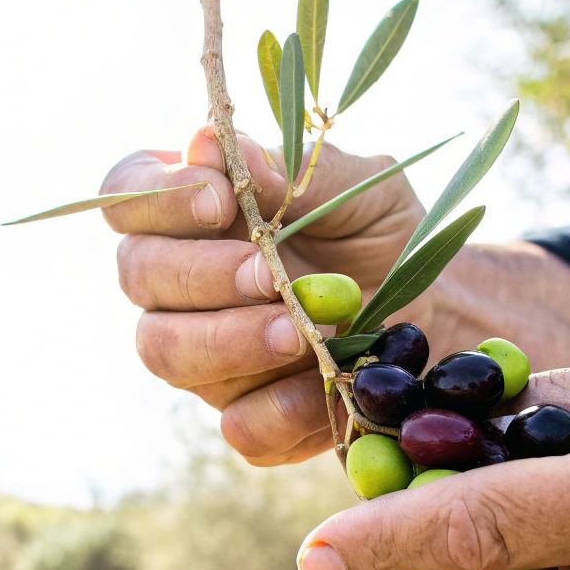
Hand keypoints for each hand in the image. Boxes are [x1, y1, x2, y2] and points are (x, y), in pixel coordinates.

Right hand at [100, 127, 569, 464]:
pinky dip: (281, 409)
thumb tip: (208, 144)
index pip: (126, 193)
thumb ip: (291, 169)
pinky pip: (237, 425)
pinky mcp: (247, 414)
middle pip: (137, 275)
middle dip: (199, 274)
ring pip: (165, 352)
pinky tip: (324, 385)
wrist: (443, 313)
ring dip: (228, 341)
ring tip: (297, 333)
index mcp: (193, 209)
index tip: (219, 199)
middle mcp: (179, 281)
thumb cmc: (386, 233)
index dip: (155, 197)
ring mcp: (203, 353)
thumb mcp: (363, 185)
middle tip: (270, 275)